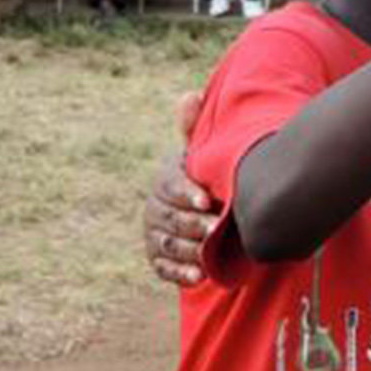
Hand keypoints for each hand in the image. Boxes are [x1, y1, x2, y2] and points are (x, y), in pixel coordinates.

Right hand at [144, 88, 215, 286]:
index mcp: (164, 182)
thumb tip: (190, 95)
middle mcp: (153, 209)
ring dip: (189, 250)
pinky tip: (198, 275)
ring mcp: (154, 236)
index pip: (170, 187)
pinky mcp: (159, 260)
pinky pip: (165, 269)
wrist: (204, 214)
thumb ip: (196, 131)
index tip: (206, 201)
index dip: (186, 194)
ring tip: (210, 254)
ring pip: (167, 244)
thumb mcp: (202, 157)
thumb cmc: (207, 180)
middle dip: (192, 224)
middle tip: (216, 228)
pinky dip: (180, 273)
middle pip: (169, 218)